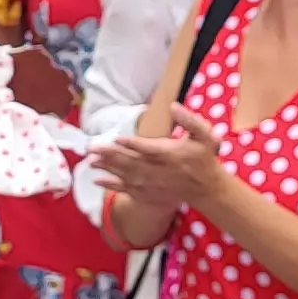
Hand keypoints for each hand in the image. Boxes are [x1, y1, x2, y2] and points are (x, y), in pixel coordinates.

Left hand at [103, 111, 231, 219]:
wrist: (207, 189)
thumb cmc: (204, 159)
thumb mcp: (206, 136)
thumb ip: (190, 120)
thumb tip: (173, 106)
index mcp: (170, 154)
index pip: (148, 149)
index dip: (132, 144)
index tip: (117, 138)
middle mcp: (158, 170)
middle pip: (131, 162)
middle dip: (111, 155)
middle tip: (92, 148)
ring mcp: (151, 183)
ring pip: (125, 175)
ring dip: (107, 168)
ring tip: (90, 161)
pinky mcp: (147, 192)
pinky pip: (126, 189)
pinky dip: (111, 185)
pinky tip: (96, 180)